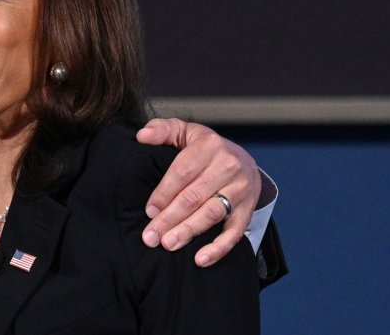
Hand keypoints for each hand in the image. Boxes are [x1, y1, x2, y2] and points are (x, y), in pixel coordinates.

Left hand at [136, 118, 259, 267]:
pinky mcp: (248, 209)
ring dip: (189, 231)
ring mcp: (240, 190)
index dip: (164, 193)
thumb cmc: (205, 148)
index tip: (149, 210)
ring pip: (212, 214)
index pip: (183, 172)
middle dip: (170, 218)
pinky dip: (219, 248)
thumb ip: (162, 130)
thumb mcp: (185, 132)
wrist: (244, 160)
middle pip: (194, 196)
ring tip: (169, 244)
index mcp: (209, 146)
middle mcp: (227, 167)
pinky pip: (234, 232)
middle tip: (151, 236)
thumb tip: (141, 136)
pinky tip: (201, 259)